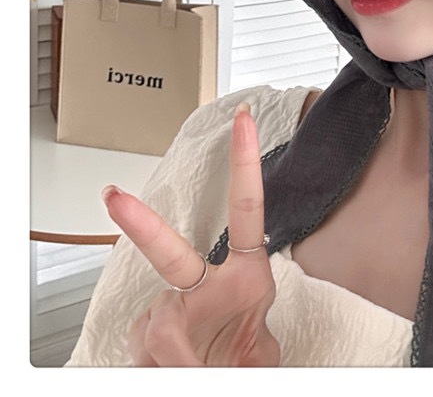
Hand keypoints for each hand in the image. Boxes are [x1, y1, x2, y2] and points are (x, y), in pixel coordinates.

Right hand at [102, 102, 279, 365]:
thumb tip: (169, 338)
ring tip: (197, 367)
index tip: (243, 123)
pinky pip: (144, 347)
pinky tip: (171, 368)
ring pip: (155, 326)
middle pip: (168, 254)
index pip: (247, 212)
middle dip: (140, 225)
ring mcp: (173, 311)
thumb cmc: (246, 361)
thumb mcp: (257, 359)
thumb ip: (234, 353)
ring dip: (172, 355)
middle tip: (113, 197)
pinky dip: (156, 366)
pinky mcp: (148, 337)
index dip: (245, 165)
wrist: (225, 388)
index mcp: (246, 278)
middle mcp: (206, 287)